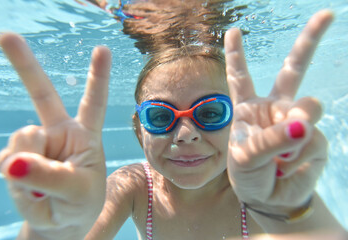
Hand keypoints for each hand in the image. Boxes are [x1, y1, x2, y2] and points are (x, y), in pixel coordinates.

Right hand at [0, 33, 110, 236]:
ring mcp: (35, 144)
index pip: (93, 102)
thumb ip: (48, 177)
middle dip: (24, 64)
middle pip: (42, 94)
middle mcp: (59, 133)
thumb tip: (12, 162)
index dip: (98, 76)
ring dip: (29, 170)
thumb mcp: (76, 193)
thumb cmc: (80, 204)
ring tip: (44, 191)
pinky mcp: (15, 158)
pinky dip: (17, 183)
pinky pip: (7, 163)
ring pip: (22, 141)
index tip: (103, 49)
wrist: (61, 223)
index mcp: (85, 135)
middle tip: (5, 35)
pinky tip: (29, 192)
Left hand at [224, 10, 332, 209]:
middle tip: (326, 14)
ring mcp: (296, 120)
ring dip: (293, 134)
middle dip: (309, 41)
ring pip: (306, 109)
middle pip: (294, 68)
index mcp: (249, 107)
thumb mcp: (246, 156)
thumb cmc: (249, 174)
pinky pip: (311, 138)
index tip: (233, 30)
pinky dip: (298, 156)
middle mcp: (274, 107)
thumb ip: (271, 139)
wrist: (268, 198)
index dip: (237, 54)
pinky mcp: (314, 138)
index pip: (241, 76)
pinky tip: (289, 167)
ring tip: (280, 158)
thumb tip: (304, 122)